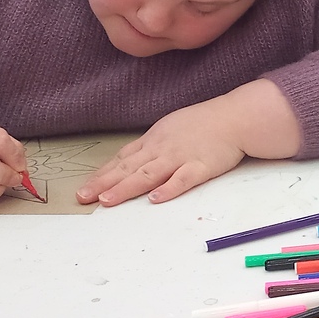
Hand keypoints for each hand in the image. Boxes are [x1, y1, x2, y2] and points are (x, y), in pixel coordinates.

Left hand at [77, 101, 246, 206]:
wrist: (235, 117)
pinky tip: (155, 198)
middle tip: (84, 198)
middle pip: (129, 168)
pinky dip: (169, 189)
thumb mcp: (170, 128)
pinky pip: (183, 179)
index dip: (102, 174)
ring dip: (127, 187)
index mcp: (154, 140)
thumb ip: (151, 146)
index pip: (122, 159)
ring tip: (108, 200)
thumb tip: (131, 161)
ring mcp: (181, 157)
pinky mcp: (201, 166)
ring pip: (149, 174)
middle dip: (104, 184)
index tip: (85, 188)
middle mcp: (162, 149)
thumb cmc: (204, 123)